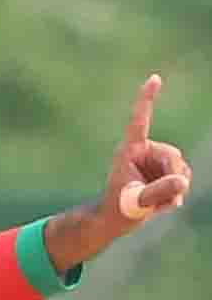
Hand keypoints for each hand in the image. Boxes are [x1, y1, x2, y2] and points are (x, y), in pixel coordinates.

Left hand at [107, 73, 191, 224]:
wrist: (116, 220)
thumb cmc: (116, 209)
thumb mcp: (135, 202)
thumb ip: (157, 191)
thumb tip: (182, 182)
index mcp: (131, 150)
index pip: (140, 122)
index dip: (147, 100)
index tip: (154, 78)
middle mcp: (145, 151)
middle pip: (173, 157)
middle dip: (171, 179)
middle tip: (161, 201)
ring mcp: (156, 160)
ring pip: (180, 169)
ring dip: (173, 190)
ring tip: (155, 205)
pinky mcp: (164, 170)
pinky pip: (182, 178)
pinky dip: (175, 194)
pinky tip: (162, 205)